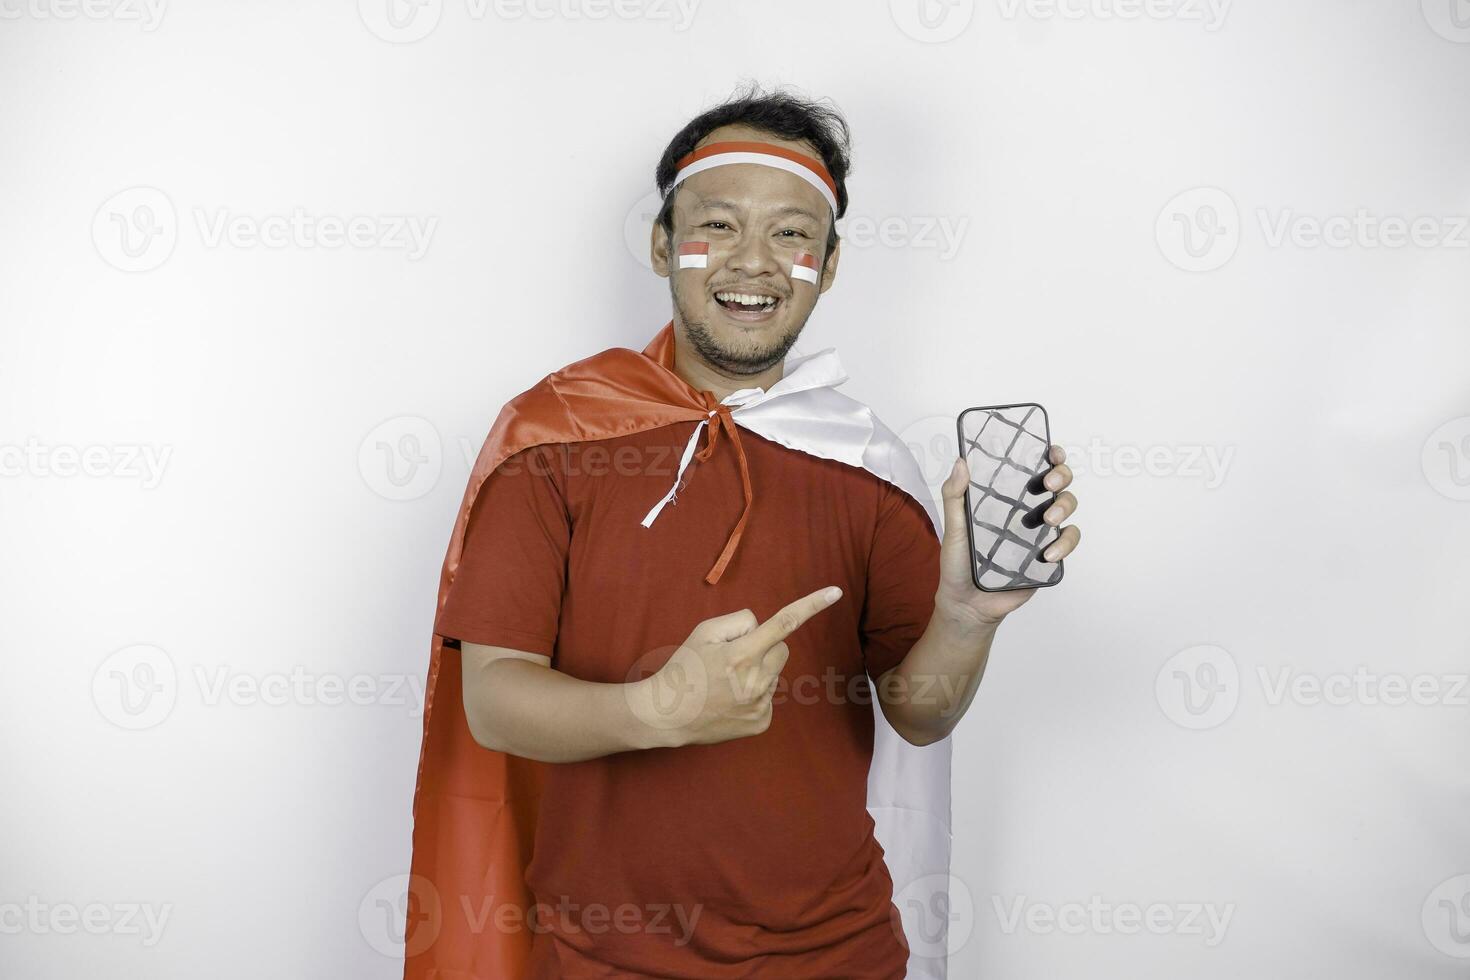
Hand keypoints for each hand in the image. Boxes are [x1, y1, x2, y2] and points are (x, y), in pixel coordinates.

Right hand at [634, 586, 842, 747]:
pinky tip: (729, 701)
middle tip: (734, 658)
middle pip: (782, 649)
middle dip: (764, 648)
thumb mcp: (703, 632)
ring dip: (757, 673)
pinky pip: (768, 698)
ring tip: (726, 684)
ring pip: (773, 675)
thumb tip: (760, 628)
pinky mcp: (761, 723)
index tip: (836, 592)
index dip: (811, 605)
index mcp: (742, 654)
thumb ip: (738, 622)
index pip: (784, 623)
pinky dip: (753, 696)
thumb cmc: (684, 668)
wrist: (667, 716)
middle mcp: (756, 680)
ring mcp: (761, 705)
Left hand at [935, 444, 1080, 628]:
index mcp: (1006, 498)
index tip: (1051, 451)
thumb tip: (961, 462)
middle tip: (1048, 483)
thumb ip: (954, 496)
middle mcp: (1026, 511)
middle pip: (1058, 483)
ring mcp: (1039, 533)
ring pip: (1067, 507)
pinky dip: (1065, 543)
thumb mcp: (953, 528)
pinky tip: (1048, 553)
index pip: (1032, 469)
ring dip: (1064, 506)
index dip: (1049, 456)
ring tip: (1048, 519)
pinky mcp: (1047, 557)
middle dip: (1061, 475)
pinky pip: (1068, 542)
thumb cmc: (957, 564)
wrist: (967, 604)